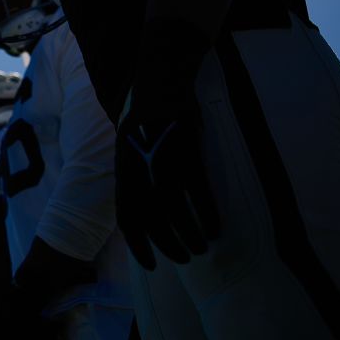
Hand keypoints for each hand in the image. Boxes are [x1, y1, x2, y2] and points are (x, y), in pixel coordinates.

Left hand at [116, 80, 219, 269]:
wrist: (161, 75)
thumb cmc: (146, 110)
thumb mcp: (128, 142)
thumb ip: (132, 172)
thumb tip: (140, 203)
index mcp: (123, 166)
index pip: (127, 216)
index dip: (138, 244)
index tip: (150, 264)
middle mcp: (140, 166)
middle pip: (151, 218)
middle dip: (167, 244)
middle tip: (183, 258)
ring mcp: (164, 158)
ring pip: (176, 209)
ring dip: (190, 234)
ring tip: (202, 247)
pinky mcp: (188, 149)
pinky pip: (198, 191)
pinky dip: (208, 213)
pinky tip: (216, 228)